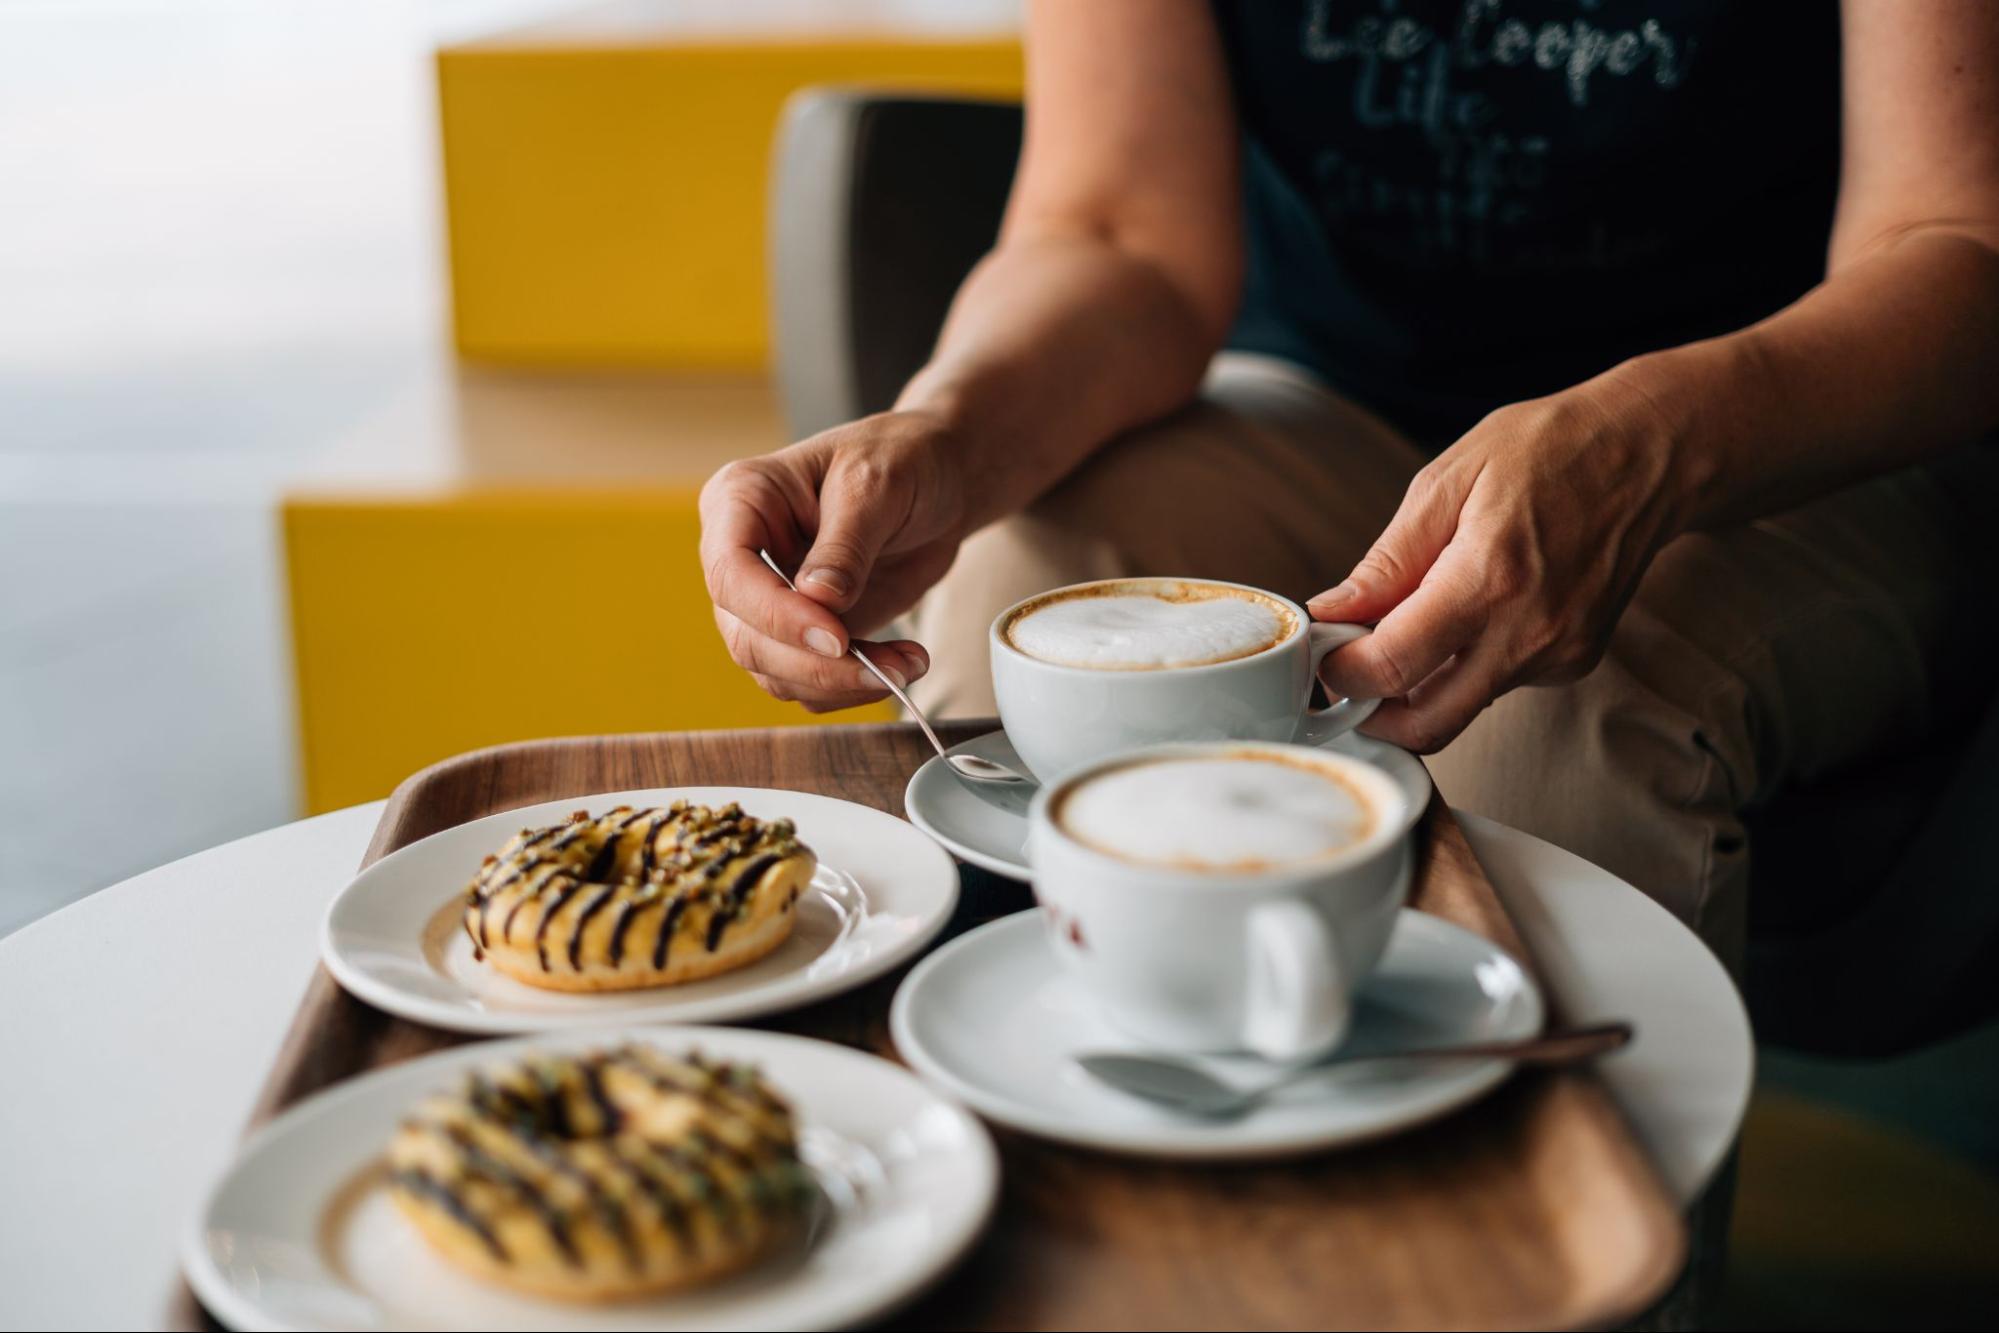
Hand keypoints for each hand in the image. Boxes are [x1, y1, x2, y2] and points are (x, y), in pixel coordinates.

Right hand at [699, 410, 965, 710]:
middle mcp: (744, 555)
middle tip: (886, 669)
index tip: (837, 638)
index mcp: (741, 499)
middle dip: (817, 665)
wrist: (938, 478)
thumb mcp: (876, 485)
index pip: (732, 573)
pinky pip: (809, 682)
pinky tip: (900, 664)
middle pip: (748, 636)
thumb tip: (818, 601)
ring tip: (908, 664)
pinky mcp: (804, 631)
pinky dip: (853, 687)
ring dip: (841, 683)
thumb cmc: (900, 458)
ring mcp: (769, 599)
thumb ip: (846, 545)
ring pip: (775, 671)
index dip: (777, 615)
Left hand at [1312, 387, 1691, 752]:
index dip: (1340, 672)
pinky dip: (1466, 663)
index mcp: (1488, 580)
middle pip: (1426, 725)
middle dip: (1372, 711)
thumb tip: (1330, 615)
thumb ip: (1386, 562)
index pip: (1391, 668)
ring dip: (1419, 682)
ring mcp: (1559, 655)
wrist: (1651, 454)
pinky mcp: (1575, 662)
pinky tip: (1474, 610)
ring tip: (1413, 618)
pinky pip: (1496, 684)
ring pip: (1460, 706)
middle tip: (1347, 669)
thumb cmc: (1548, 450)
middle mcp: (1529, 634)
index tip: (1320, 652)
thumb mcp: (1447, 482)